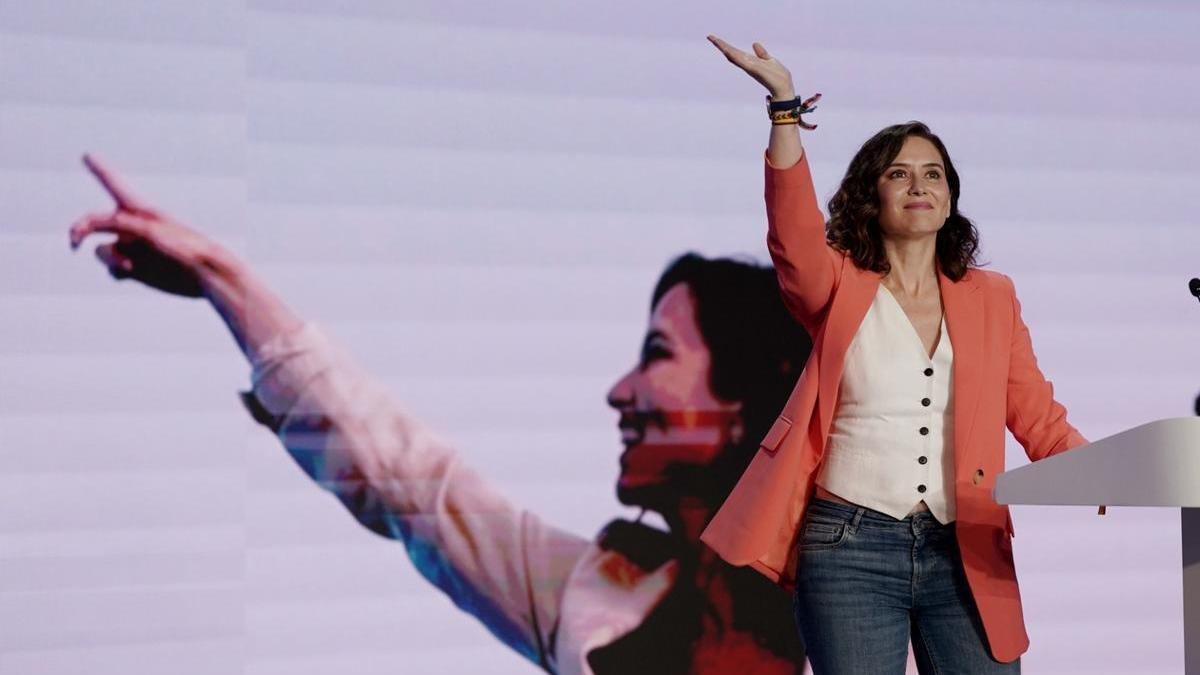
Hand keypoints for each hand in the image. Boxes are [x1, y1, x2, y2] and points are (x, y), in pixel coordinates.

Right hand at [68, 154, 225, 297]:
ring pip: (103, 249)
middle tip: (74, 239)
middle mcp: (133, 228)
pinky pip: (113, 268)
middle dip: (81, 228)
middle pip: (96, 223)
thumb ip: (121, 225)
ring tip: (127, 264)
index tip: (88, 155)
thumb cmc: (185, 247)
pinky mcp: (137, 269)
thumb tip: (97, 233)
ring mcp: (134, 249)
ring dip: (108, 256)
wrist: (206, 275)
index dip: (100, 171)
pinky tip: (128, 272)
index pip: (115, 186)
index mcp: (140, 211)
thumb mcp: (150, 230)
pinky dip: (115, 270)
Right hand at [706, 35, 795, 99]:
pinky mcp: (753, 69)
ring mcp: (749, 67)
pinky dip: (734, 56)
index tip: (716, 38)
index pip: (735, 52)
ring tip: (715, 40)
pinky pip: (741, 62)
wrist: (783, 88)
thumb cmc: (777, 76)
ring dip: (724, 48)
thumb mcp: (769, 60)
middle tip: (710, 36)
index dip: (726, 45)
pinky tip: (727, 51)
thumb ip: (761, 53)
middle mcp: (747, 64)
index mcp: (750, 61)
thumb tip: (754, 43)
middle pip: (731, 53)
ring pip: (733, 56)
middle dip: (720, 45)